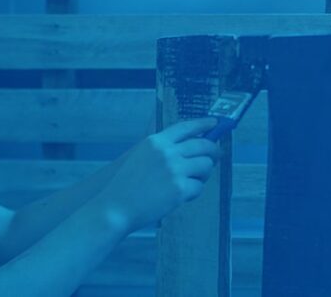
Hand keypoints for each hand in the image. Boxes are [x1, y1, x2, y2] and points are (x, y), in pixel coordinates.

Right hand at [95, 118, 222, 232]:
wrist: (115, 206)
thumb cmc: (126, 185)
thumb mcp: (139, 156)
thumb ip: (161, 149)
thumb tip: (189, 146)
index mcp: (156, 141)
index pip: (186, 127)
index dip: (203, 124)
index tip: (215, 123)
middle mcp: (167, 152)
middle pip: (203, 145)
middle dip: (213, 151)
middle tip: (215, 158)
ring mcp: (174, 170)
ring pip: (206, 165)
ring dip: (203, 174)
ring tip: (192, 181)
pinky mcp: (180, 189)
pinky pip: (199, 187)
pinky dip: (193, 192)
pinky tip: (182, 196)